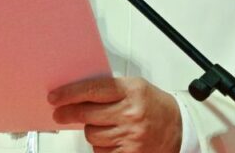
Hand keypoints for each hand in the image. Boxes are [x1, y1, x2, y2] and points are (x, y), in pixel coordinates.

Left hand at [50, 77, 182, 152]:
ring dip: (91, 130)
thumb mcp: (134, 87)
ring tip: (101, 125)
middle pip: (87, 114)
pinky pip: (101, 151)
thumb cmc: (154, 105)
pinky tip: (110, 138)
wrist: (179, 127)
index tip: (55, 97)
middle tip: (60, 113)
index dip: (69, 94)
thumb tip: (76, 93)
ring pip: (92, 134)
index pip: (92, 90)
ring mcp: (131, 136)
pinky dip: (101, 145)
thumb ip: (109, 89)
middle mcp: (131, 113)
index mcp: (131, 91)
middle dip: (69, 113)